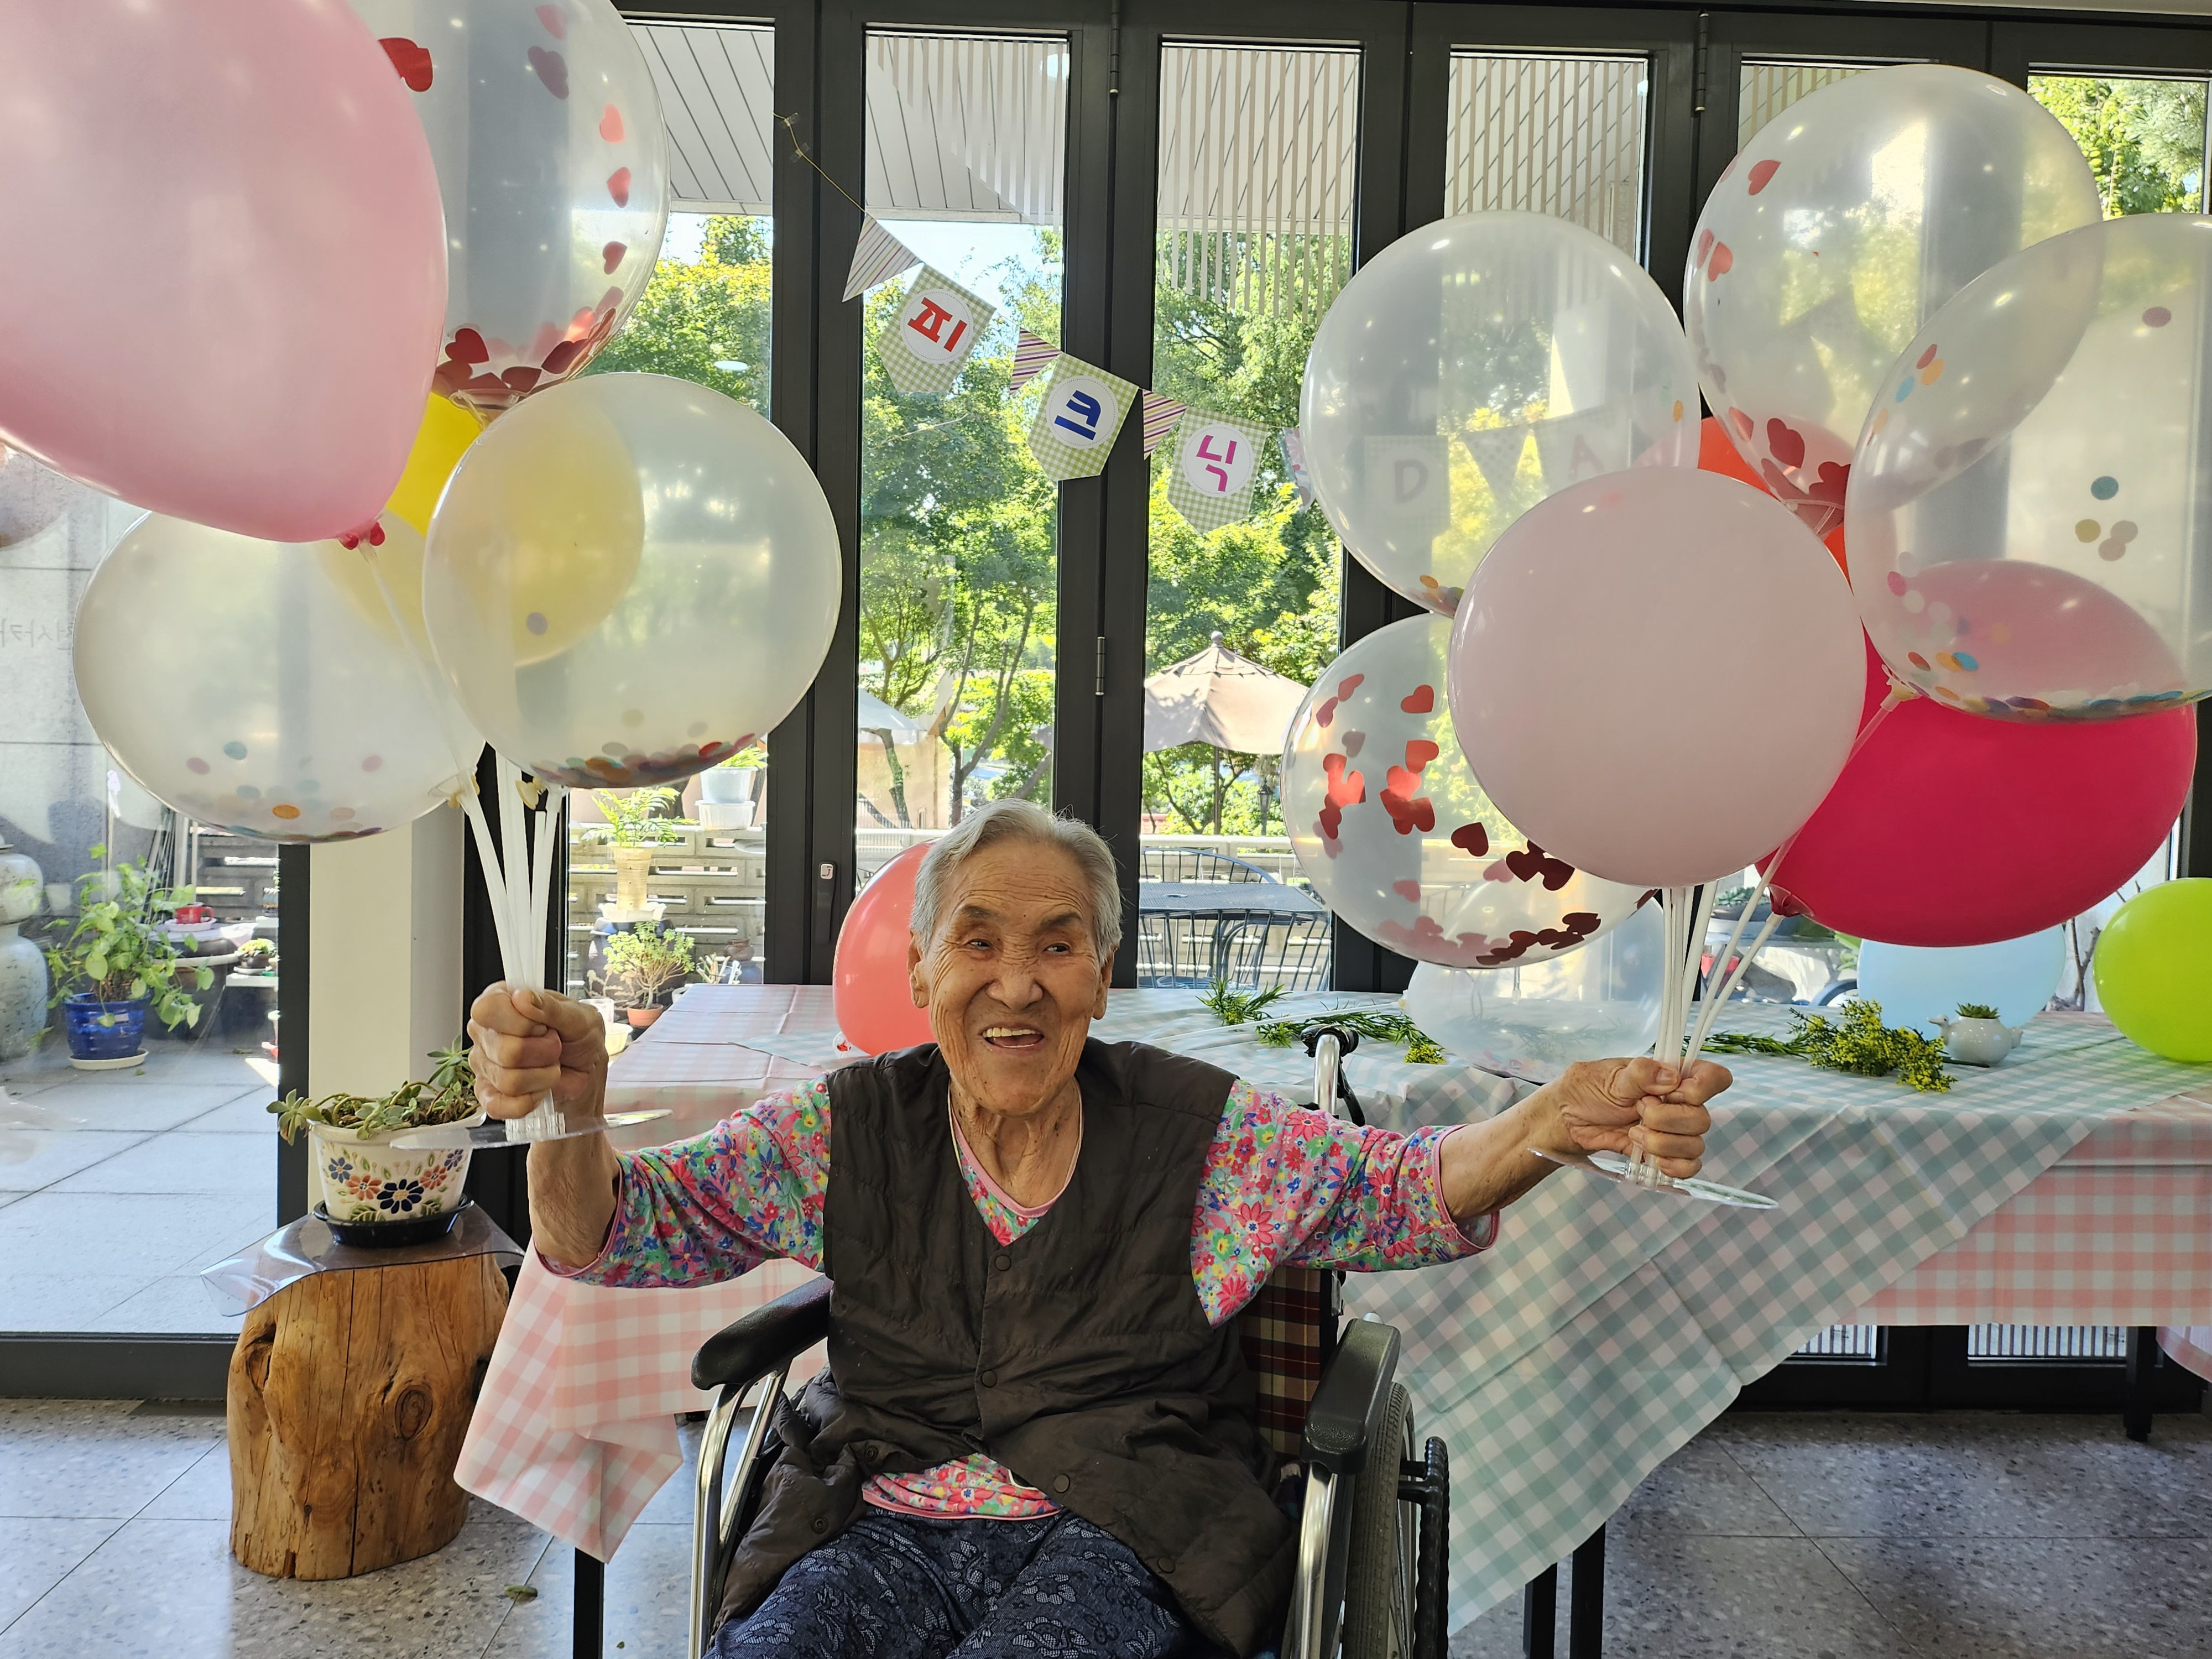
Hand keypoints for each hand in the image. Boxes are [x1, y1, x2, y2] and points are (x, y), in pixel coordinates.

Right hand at [467, 983, 607, 1121]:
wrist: (585, 1067)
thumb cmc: (578, 1036)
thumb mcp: (577, 1016)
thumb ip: (550, 1006)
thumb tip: (522, 998)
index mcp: (501, 1002)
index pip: (487, 1010)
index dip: (521, 1023)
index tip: (543, 1027)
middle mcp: (486, 1032)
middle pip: (506, 1051)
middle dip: (544, 1053)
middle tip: (555, 1047)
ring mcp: (484, 1064)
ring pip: (508, 1081)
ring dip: (542, 1077)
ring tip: (550, 1065)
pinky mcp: (488, 1094)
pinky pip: (499, 1106)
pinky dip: (528, 1101)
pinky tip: (539, 1089)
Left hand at [1535, 1057, 1728, 1179]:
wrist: (1568, 1120)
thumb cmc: (1587, 1089)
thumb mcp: (1608, 1075)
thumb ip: (1639, 1073)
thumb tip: (1671, 1076)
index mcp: (1671, 1075)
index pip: (1714, 1077)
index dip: (1703, 1088)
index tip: (1673, 1093)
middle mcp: (1679, 1102)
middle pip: (1703, 1118)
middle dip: (1666, 1120)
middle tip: (1637, 1111)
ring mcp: (1674, 1130)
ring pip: (1696, 1144)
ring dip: (1662, 1143)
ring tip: (1633, 1134)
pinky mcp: (1665, 1154)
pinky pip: (1689, 1166)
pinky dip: (1673, 1167)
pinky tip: (1651, 1160)